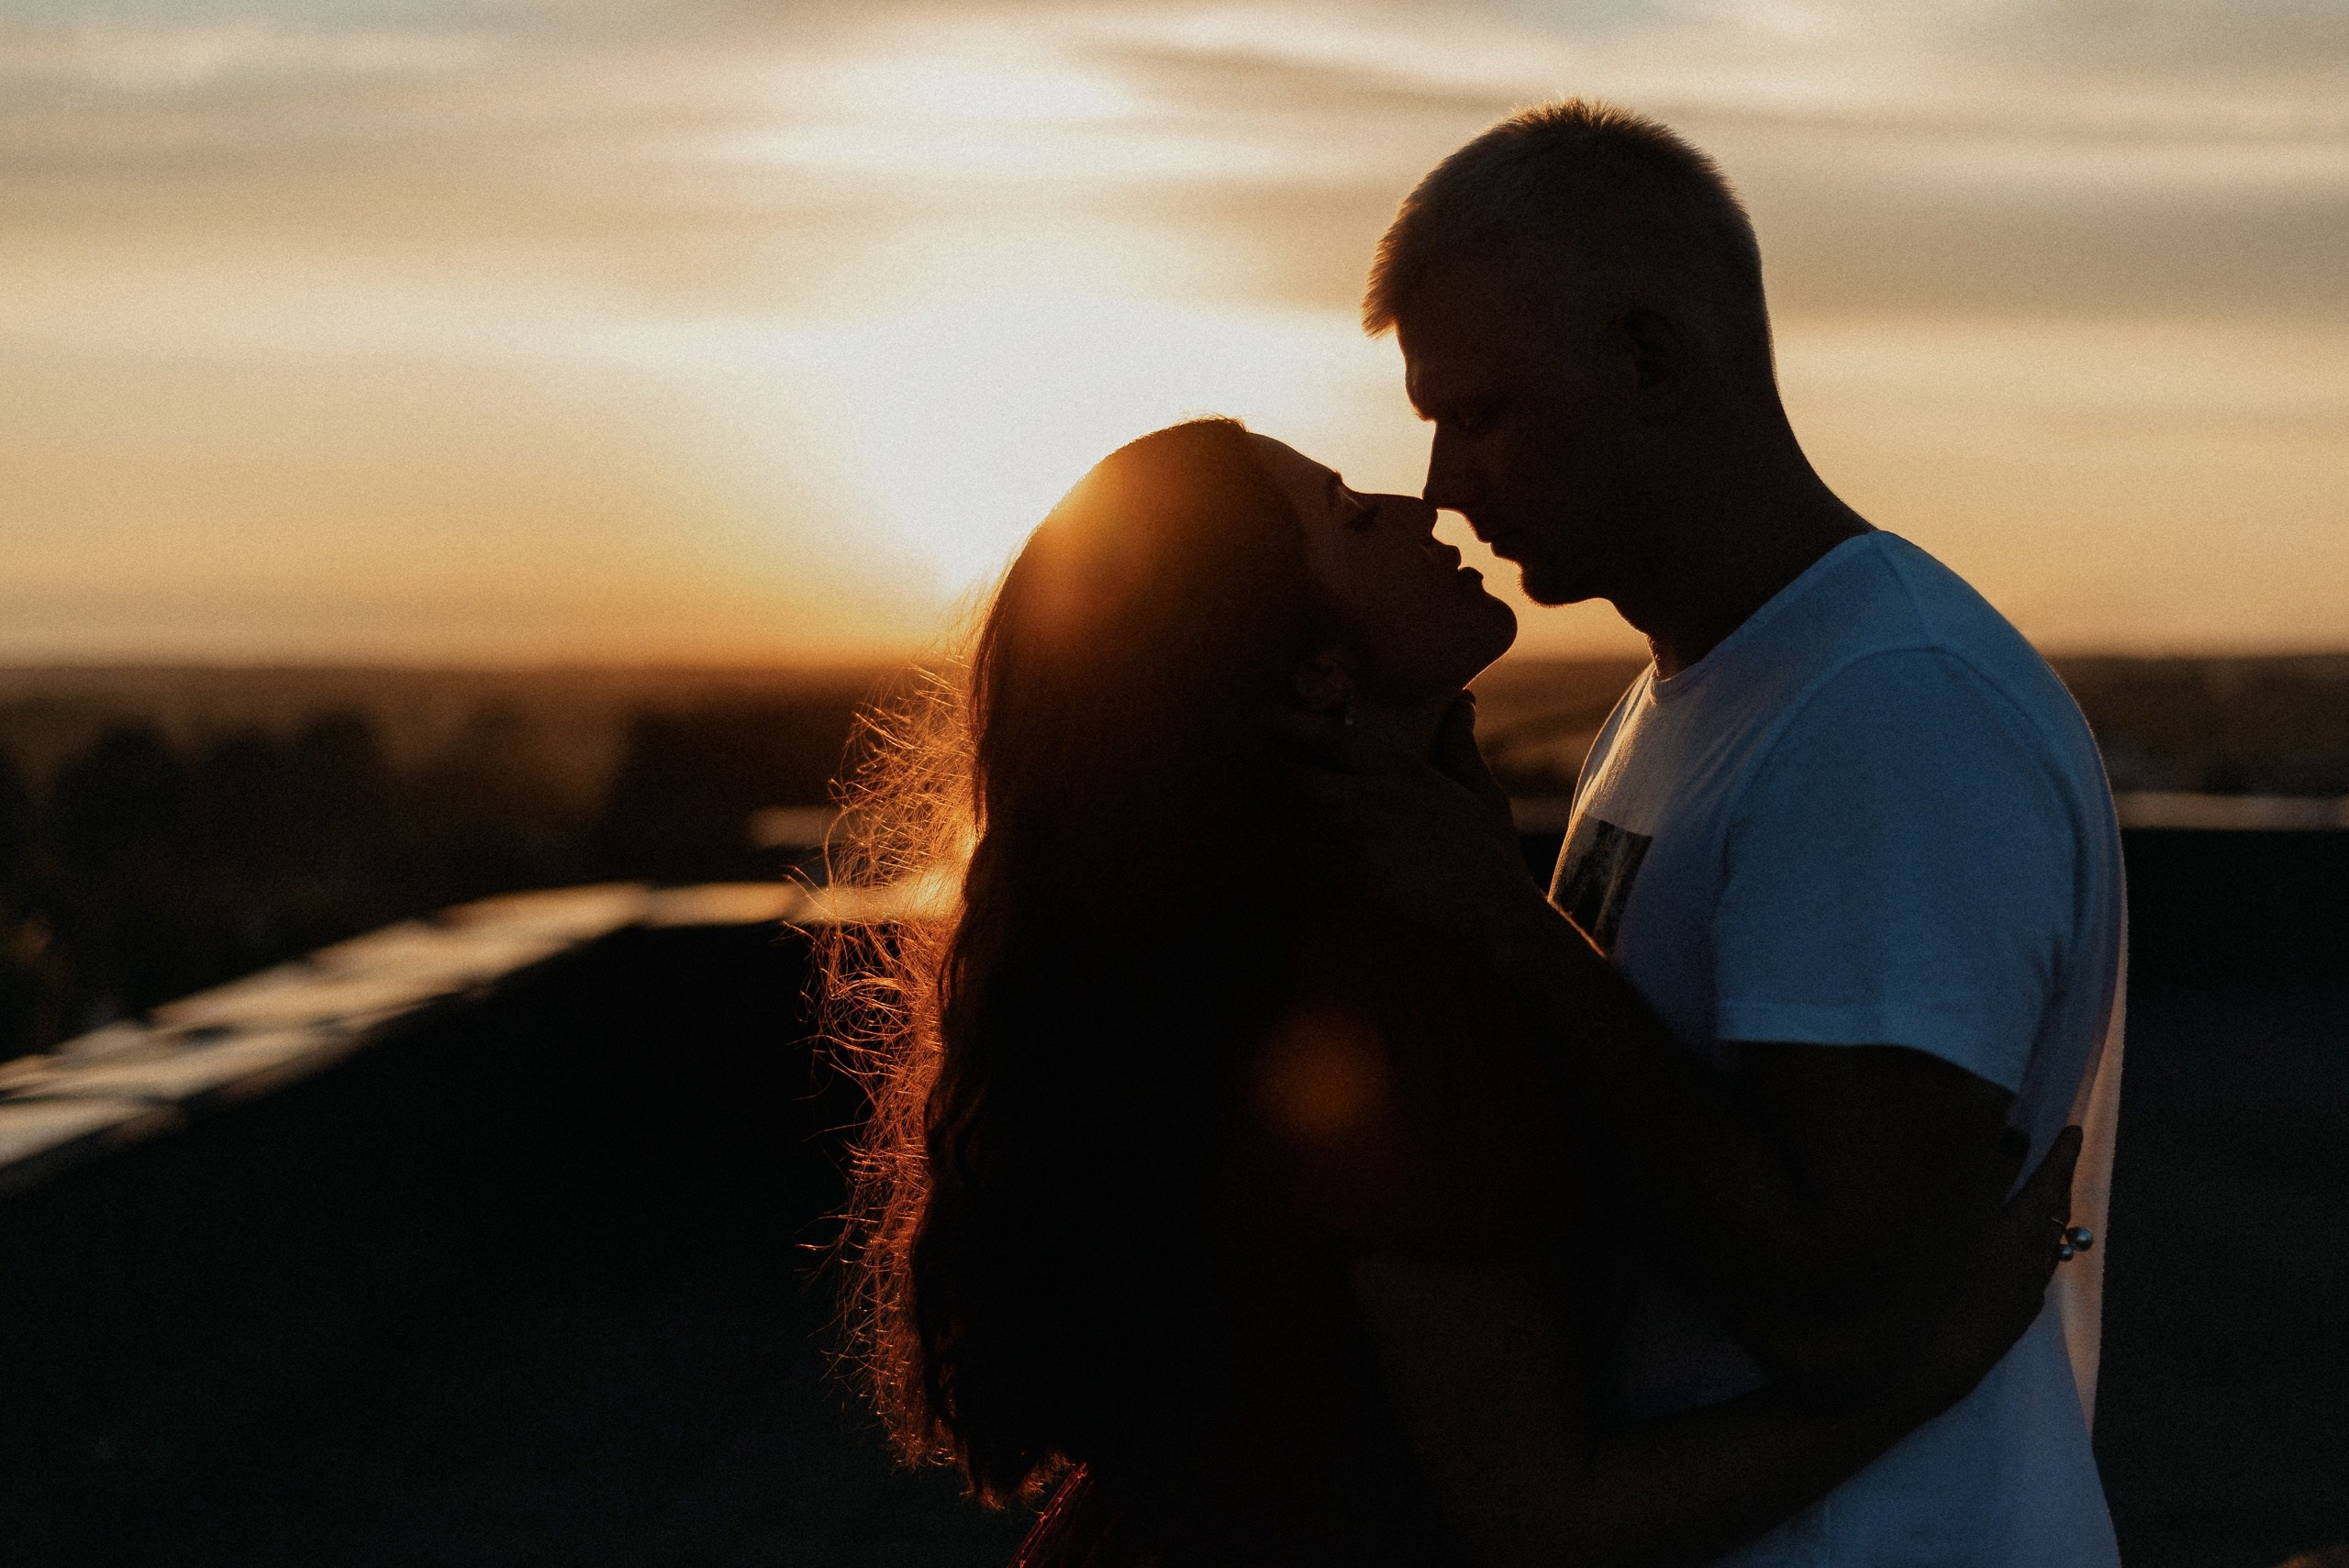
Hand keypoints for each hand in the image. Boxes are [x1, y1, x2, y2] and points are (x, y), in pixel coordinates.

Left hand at [1279, 694, 1546, 951]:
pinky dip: (1292, 844)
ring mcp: (1356, 837)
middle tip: (1269, 769)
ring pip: (1292, 814)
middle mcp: (1369, 796)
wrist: (1490, 905)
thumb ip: (1459, 744)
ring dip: (1280, 808)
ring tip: (1276, 803)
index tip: (1266, 714)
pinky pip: (1301, 852)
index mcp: (1398, 768)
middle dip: (1276, 771)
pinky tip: (1296, 841)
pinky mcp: (1351, 873)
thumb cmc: (1489, 845)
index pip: (1328, 736)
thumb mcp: (1480, 787)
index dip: (1289, 722)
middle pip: (1294, 776)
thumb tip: (1462, 702)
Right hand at [1903, 1125, 2084, 1418]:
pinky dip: (2034, 1248)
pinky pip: (2034, 1271)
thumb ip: (1987, 1174)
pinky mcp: (2012, 1318)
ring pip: (2047, 1247)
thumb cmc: (1937, 1279)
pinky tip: (2021, 1252)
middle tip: (2063, 1158)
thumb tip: (2015, 1136)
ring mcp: (2024, 1295)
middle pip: (2056, 1216)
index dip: (2062, 1156)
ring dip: (2048, 1218)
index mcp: (2022, 1233)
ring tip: (2046, 1200)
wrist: (1931, 1362)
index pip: (2050, 1184)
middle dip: (2059, 1184)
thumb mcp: (1958, 1215)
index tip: (2074, 1130)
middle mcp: (2033, 1263)